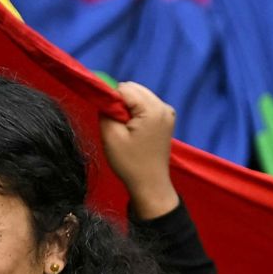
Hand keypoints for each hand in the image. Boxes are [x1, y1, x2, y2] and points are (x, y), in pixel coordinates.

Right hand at [100, 80, 179, 220]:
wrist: (150, 185)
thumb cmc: (130, 163)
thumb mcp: (110, 136)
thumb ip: (106, 110)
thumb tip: (105, 95)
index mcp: (152, 109)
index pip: (124, 88)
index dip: (111, 101)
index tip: (109, 120)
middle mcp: (164, 106)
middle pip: (133, 89)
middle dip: (121, 102)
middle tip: (118, 126)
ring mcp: (168, 112)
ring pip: (139, 95)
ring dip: (128, 107)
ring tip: (127, 130)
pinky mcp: (167, 118)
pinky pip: (146, 104)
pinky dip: (136, 111)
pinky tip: (134, 130)